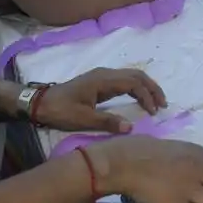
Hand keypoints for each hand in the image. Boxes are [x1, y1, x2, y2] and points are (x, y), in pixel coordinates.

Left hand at [34, 68, 167, 132]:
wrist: (40, 103)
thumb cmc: (61, 110)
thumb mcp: (82, 119)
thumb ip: (107, 122)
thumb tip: (130, 127)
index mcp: (103, 80)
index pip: (133, 83)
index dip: (147, 96)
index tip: (153, 111)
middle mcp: (106, 74)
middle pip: (137, 75)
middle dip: (152, 88)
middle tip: (163, 104)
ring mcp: (103, 76)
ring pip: (132, 76)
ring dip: (146, 87)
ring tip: (156, 102)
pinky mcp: (100, 82)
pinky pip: (125, 80)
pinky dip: (137, 88)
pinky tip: (140, 99)